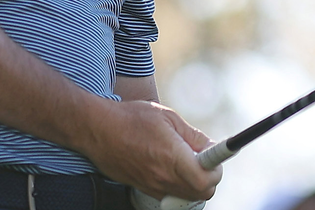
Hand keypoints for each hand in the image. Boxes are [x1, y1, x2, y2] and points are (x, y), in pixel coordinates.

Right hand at [77, 100, 221, 201]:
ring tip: (185, 160)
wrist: (97, 129)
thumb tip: (211, 147)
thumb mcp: (167, 117)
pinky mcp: (143, 189)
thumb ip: (192, 136)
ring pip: (186, 196)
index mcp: (171, 157)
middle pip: (202, 193)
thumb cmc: (131, 118)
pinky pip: (169, 194)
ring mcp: (152, 186)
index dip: (217, 170)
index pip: (206, 180)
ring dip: (193, 182)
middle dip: (208, 177)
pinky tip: (169, 165)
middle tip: (203, 158)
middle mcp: (162, 177)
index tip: (215, 158)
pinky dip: (177, 185)